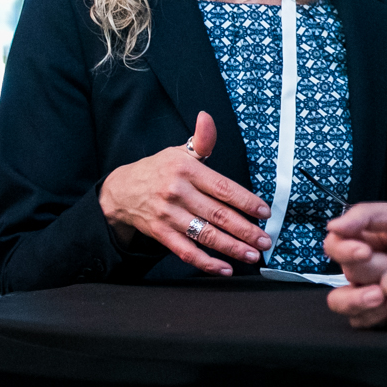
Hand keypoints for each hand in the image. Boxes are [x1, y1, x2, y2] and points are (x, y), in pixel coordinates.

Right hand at [98, 110, 272, 275]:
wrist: (121, 190)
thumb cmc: (158, 170)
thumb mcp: (180, 151)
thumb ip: (202, 140)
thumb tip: (207, 118)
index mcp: (187, 170)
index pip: (222, 188)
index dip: (246, 201)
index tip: (264, 211)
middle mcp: (178, 193)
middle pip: (217, 214)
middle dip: (245, 229)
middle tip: (265, 239)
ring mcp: (169, 215)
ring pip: (204, 235)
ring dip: (231, 247)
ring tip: (252, 254)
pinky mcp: (161, 234)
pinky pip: (185, 251)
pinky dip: (205, 262)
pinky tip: (224, 268)